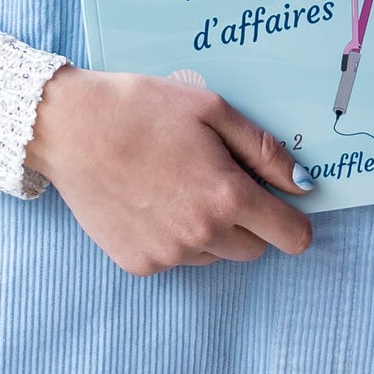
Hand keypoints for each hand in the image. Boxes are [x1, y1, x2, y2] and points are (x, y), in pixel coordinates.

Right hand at [26, 65, 314, 277]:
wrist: (70, 128)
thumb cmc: (141, 109)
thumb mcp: (212, 110)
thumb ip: (265, 151)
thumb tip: (303, 184)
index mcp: (228, 196)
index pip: (292, 237)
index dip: (293, 220)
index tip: (279, 203)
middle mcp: (201, 234)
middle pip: (255, 249)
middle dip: (248, 221)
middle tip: (215, 180)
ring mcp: (168, 254)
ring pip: (215, 255)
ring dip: (209, 230)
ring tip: (175, 185)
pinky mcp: (139, 264)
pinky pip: (176, 260)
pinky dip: (172, 238)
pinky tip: (149, 200)